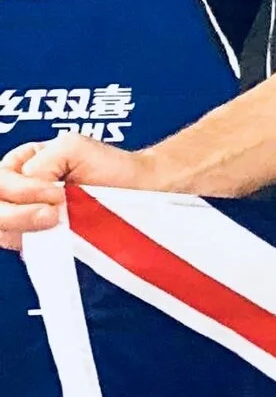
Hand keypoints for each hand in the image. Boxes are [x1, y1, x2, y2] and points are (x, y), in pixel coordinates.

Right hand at [0, 134, 152, 255]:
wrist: (141, 190)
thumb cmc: (110, 167)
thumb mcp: (71, 148)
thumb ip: (41, 162)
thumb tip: (29, 184)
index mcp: (20, 165)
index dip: (21, 190)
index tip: (55, 193)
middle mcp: (18, 191)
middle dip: (18, 213)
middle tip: (53, 213)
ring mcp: (27, 217)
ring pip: (2, 230)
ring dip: (26, 228)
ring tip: (58, 221)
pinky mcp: (41, 239)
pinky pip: (23, 248)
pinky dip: (35, 245)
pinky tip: (55, 238)